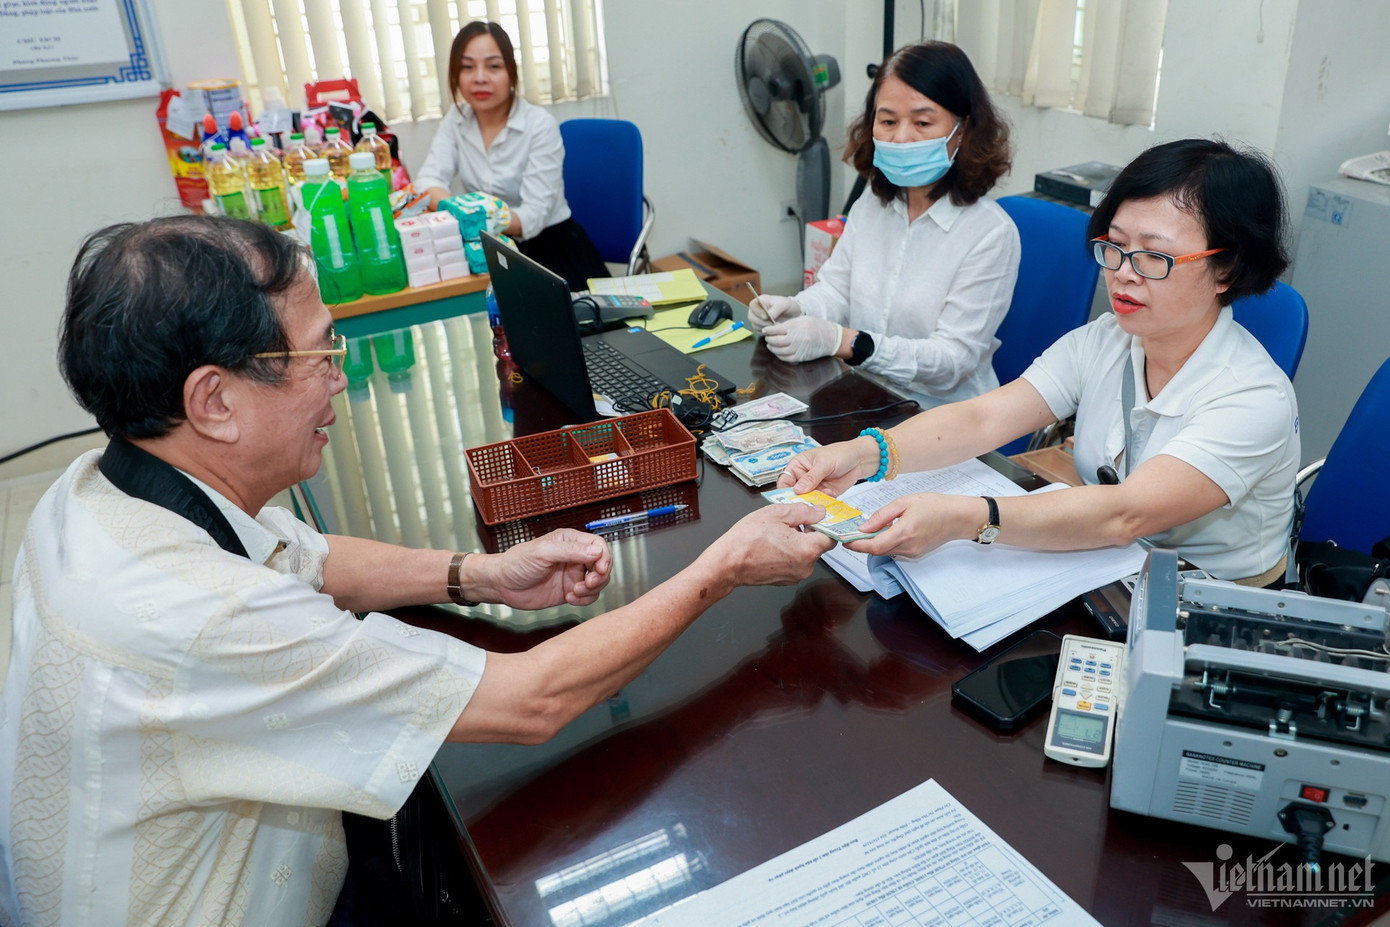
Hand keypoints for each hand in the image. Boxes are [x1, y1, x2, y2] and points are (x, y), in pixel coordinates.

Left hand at [483, 529, 611, 608]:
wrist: (502, 585)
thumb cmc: (516, 563)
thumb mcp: (543, 552)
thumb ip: (570, 551)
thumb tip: (596, 551)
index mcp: (570, 541)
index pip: (598, 546)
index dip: (604, 558)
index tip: (599, 570)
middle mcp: (574, 557)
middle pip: (602, 565)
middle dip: (599, 577)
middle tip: (587, 584)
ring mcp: (573, 574)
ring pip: (598, 582)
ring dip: (591, 590)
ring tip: (575, 592)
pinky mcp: (570, 591)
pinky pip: (588, 596)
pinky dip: (584, 600)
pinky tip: (569, 598)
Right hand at [705, 505, 834, 586]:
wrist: (728, 563)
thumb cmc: (747, 540)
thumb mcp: (776, 513)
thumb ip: (803, 511)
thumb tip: (818, 512)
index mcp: (807, 549)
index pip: (831, 536)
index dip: (823, 524)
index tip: (814, 517)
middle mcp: (806, 566)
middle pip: (818, 545)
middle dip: (808, 531)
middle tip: (790, 521)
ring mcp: (796, 576)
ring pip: (806, 553)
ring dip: (798, 541)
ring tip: (777, 532)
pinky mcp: (786, 580)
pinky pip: (796, 562)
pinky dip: (789, 552)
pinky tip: (773, 544)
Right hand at [747, 294, 801, 332]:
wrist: (793, 315)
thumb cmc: (788, 306)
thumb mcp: (784, 304)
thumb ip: (775, 309)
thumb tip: (768, 316)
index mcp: (761, 301)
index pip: (752, 305)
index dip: (757, 311)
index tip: (766, 317)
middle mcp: (757, 310)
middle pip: (751, 316)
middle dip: (761, 322)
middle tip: (771, 323)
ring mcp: (758, 319)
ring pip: (754, 325)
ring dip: (764, 327)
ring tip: (775, 326)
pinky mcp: (761, 327)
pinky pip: (759, 331)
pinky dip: (766, 332)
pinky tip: (773, 330)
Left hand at [763, 316, 841, 363]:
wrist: (830, 338)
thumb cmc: (816, 326)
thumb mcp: (802, 319)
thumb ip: (788, 324)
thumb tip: (774, 328)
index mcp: (795, 327)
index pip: (775, 329)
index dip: (768, 330)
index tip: (765, 330)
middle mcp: (795, 338)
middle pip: (775, 341)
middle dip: (769, 339)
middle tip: (767, 337)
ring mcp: (797, 349)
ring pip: (778, 350)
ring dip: (772, 348)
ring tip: (770, 344)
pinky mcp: (800, 357)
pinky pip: (785, 358)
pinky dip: (779, 355)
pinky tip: (777, 351)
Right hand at [778, 438, 874, 495]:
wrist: (859, 459)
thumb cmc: (839, 453)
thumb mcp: (824, 463)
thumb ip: (811, 477)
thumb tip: (798, 489)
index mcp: (798, 466)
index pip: (785, 480)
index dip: (785, 490)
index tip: (790, 498)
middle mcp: (804, 478)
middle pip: (795, 494)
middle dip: (800, 500)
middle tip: (806, 504)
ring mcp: (814, 488)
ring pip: (808, 501)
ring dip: (813, 503)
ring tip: (821, 501)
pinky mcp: (825, 495)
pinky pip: (820, 503)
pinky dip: (824, 504)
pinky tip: (829, 499)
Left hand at [845, 493, 968, 559]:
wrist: (958, 517)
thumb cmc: (935, 506)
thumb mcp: (905, 502)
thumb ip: (882, 515)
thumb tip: (864, 527)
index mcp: (904, 532)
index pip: (873, 546)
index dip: (856, 545)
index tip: (845, 540)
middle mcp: (908, 547)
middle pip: (877, 551)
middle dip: (863, 544)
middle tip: (853, 532)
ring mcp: (913, 553)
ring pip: (885, 552)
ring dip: (875, 543)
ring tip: (873, 528)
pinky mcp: (916, 554)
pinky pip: (895, 551)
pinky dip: (887, 543)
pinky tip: (889, 531)